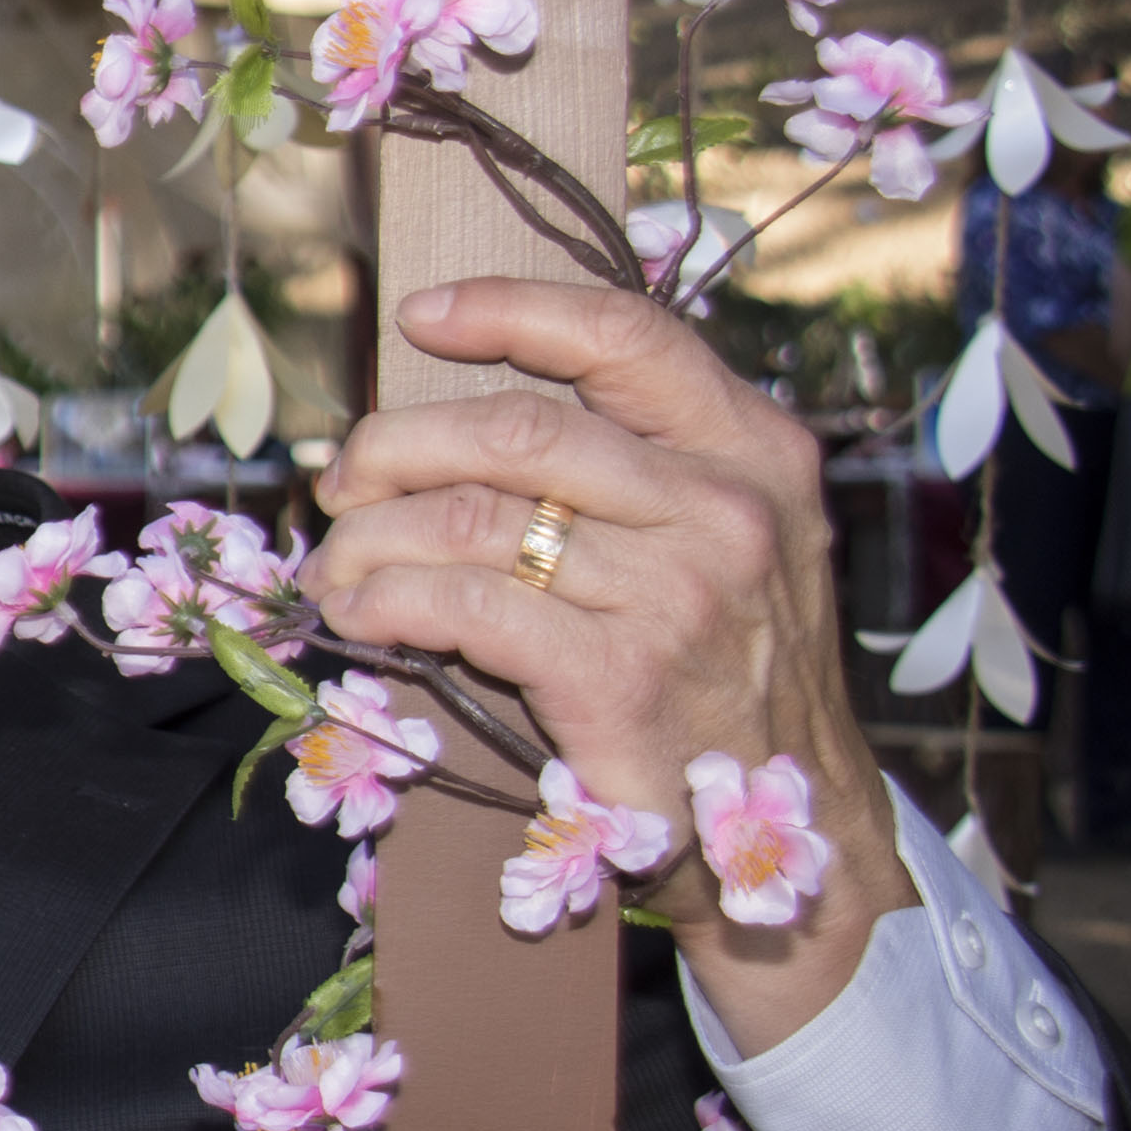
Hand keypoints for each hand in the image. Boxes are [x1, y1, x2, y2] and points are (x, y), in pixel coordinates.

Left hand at [307, 278, 909, 1052]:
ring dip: (371, 538)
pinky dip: (388, 601)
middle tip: (341, 482)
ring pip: (471, 519)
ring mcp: (677, 593)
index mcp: (754, 449)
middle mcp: (725, 509)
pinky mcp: (619, 677)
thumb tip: (460, 411)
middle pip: (515, 432)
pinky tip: (363, 614)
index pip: (624, 335)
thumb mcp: (723, 536)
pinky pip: (464, 607)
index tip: (420, 316)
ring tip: (336, 564)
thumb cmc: (724, 662)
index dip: (509, 309)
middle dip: (396, 446)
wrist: (794, 821)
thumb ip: (635, 460)